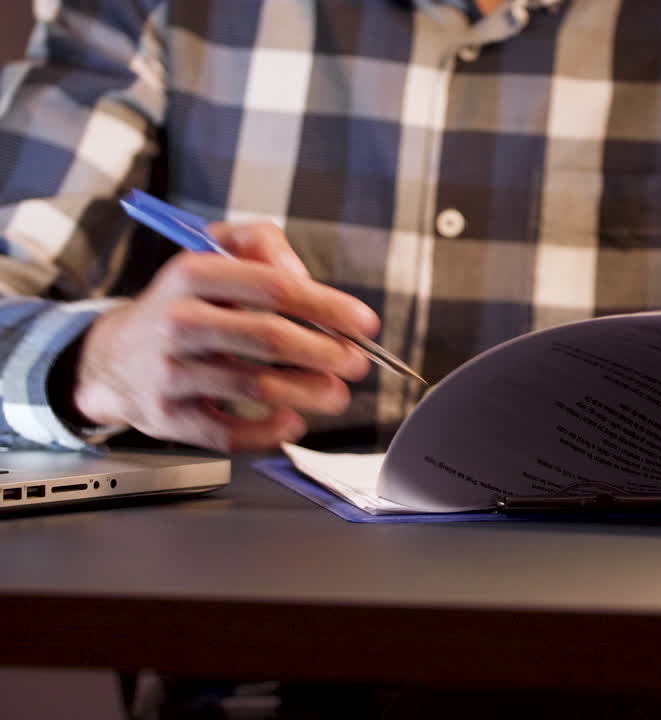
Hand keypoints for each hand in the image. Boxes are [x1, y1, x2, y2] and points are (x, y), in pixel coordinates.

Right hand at [72, 222, 379, 451]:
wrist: (115, 356)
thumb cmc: (183, 303)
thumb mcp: (213, 252)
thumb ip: (263, 244)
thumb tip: (304, 275)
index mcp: (192, 274)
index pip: (273, 286)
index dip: (326, 306)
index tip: (364, 323)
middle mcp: (177, 321)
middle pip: (267, 338)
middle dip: (326, 353)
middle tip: (357, 363)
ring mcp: (169, 372)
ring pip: (253, 387)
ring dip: (308, 393)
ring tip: (337, 394)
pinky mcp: (168, 416)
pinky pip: (227, 433)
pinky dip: (268, 432)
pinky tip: (292, 422)